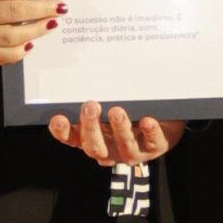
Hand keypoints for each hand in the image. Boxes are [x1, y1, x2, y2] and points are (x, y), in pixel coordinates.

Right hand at [48, 102, 186, 163]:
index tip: (58, 118)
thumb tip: (81, 70)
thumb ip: (96, 96)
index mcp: (93, 139)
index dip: (63, 132)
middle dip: (91, 127)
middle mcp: (110, 150)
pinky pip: (153, 143)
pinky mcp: (156, 148)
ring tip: (117, 111)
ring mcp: (133, 152)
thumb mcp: (109, 103)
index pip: (72, 139)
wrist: (164, 120)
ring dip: (119, 129)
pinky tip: (147, 121)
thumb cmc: (129, 110)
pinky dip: (150, 132)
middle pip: (94, 146)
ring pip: (124, 147)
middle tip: (90, 106)